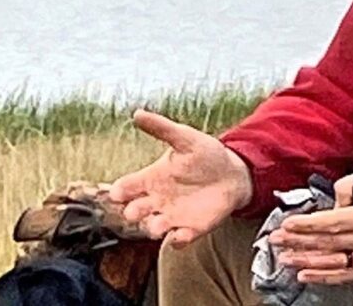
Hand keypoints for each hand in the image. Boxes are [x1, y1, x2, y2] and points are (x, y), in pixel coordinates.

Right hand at [108, 109, 252, 248]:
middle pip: (134, 211)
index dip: (119, 191)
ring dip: (153, 228)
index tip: (118, 192)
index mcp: (151, 178)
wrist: (233, 173)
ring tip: (159, 224)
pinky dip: (177, 240)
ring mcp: (172, 215)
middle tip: (136, 209)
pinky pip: (179, 239)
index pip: (126, 187)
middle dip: (132, 212)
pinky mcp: (191, 227)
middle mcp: (157, 199)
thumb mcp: (185, 138)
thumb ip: (161, 128)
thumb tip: (137, 113)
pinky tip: (181, 235)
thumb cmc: (205, 154)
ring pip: (153, 228)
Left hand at [269, 171, 352, 284]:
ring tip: (285, 258)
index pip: (330, 222)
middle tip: (276, 240)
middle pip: (326, 243)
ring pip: (332, 262)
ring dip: (305, 260)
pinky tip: (307, 275)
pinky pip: (346, 276)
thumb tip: (335, 194)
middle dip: (297, 241)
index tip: (287, 224)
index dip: (306, 224)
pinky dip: (325, 277)